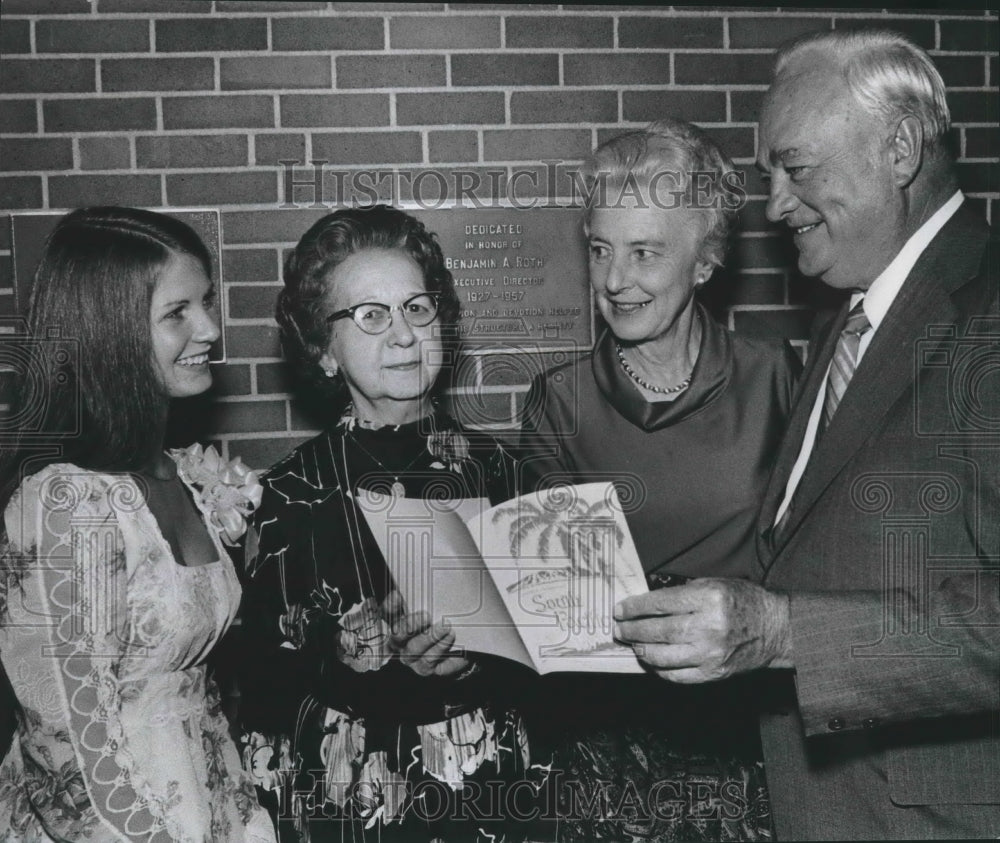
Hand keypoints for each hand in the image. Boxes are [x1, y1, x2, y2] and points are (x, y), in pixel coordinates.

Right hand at [383, 591, 471, 678]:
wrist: (461, 648)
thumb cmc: (442, 623)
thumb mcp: (435, 608)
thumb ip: (426, 598)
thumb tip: (428, 583)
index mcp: (398, 623)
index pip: (386, 614)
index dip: (389, 606)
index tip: (398, 596)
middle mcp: (400, 643)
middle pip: (397, 635)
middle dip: (410, 625)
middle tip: (426, 616)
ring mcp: (412, 658)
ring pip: (414, 649)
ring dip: (431, 637)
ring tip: (446, 627)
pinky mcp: (427, 669)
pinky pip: (431, 661)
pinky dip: (441, 648)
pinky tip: (450, 638)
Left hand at [614, 578, 791, 682]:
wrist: (775, 629)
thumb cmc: (743, 602)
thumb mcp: (714, 584)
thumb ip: (682, 593)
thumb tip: (646, 604)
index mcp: (709, 599)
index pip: (660, 603)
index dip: (635, 607)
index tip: (620, 610)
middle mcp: (708, 627)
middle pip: (657, 630)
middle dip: (632, 630)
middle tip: (618, 628)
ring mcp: (710, 654)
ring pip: (663, 656)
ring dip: (641, 650)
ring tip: (632, 644)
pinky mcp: (713, 673)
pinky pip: (676, 675)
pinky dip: (659, 669)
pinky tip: (651, 660)